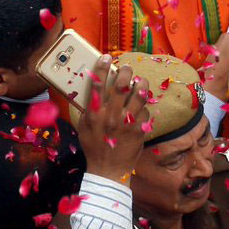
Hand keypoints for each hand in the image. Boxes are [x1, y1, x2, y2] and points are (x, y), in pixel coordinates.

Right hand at [77, 55, 150, 182]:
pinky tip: (139, 108)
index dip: (103, 67)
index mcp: (95, 113)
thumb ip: (87, 109)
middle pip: (122, 85)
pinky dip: (143, 108)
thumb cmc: (93, 146)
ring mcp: (127, 123)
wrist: (108, 170)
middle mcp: (111, 116)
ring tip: (140, 82)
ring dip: (141, 84)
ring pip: (139, 95)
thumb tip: (92, 90)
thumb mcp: (83, 127)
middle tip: (127, 68)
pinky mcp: (139, 130)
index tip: (107, 57)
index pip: (98, 84)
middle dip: (126, 71)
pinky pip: (145, 112)